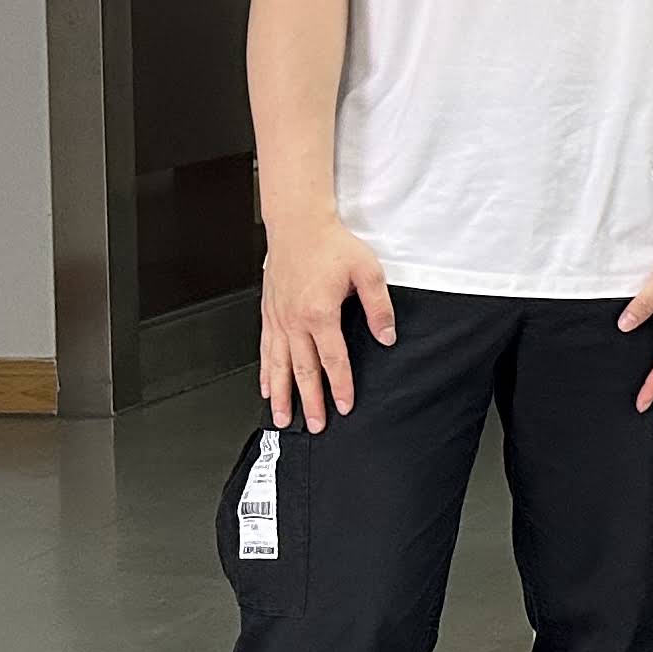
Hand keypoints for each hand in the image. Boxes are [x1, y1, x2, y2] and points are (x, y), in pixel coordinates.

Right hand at [260, 213, 391, 430]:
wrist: (298, 225)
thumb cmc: (332, 244)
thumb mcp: (368, 271)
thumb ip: (379, 307)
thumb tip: (387, 336)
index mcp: (319, 313)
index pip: (333, 359)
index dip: (340, 386)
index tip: (344, 406)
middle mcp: (294, 320)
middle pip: (303, 370)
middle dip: (309, 401)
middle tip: (314, 426)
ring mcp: (278, 318)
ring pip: (278, 365)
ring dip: (281, 394)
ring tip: (282, 418)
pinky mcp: (269, 313)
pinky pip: (265, 349)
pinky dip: (265, 371)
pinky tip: (266, 387)